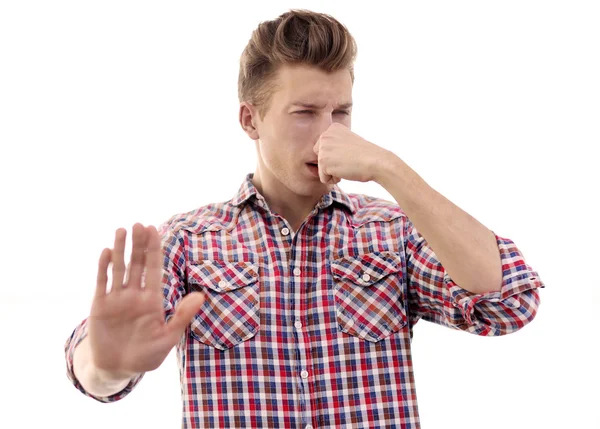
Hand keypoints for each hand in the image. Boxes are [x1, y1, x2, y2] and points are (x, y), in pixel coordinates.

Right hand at [87, 223, 203, 379]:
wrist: (118, 368)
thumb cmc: (146, 354)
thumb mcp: (168, 337)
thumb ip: (182, 316)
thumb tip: (201, 296)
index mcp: (152, 299)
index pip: (154, 268)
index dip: (155, 249)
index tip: (155, 230)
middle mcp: (135, 294)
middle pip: (138, 264)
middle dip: (139, 244)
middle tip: (139, 224)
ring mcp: (117, 298)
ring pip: (119, 268)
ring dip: (120, 249)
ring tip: (122, 230)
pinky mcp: (100, 305)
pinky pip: (102, 282)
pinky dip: (104, 267)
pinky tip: (106, 251)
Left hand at [313, 123, 390, 183]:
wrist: (375, 161)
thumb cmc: (367, 155)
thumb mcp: (349, 142)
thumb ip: (336, 145)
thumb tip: (327, 157)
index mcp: (332, 128)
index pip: (324, 149)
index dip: (336, 156)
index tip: (350, 154)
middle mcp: (325, 135)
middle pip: (320, 158)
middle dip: (331, 164)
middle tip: (348, 161)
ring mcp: (323, 148)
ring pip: (321, 169)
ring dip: (334, 172)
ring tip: (348, 166)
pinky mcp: (323, 162)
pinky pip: (323, 178)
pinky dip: (334, 180)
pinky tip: (345, 172)